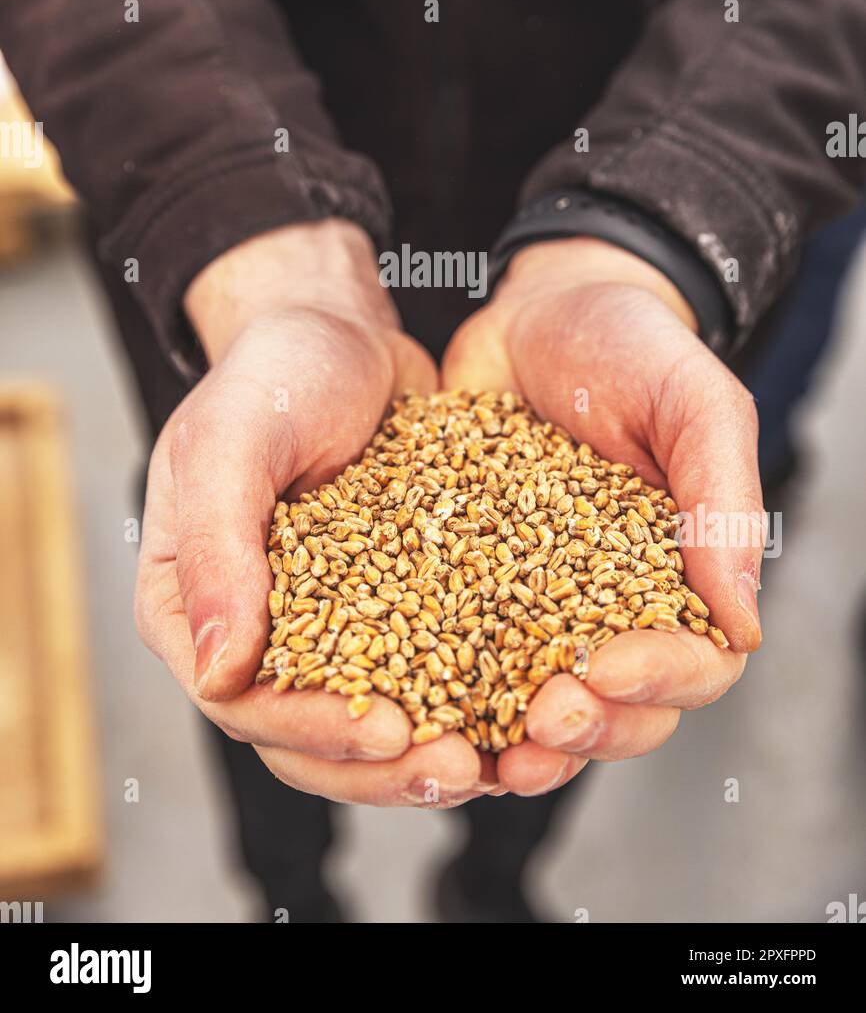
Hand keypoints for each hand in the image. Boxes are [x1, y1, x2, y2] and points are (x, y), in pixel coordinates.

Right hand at [136, 221, 489, 805]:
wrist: (339, 329)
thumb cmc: (272, 373)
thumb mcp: (231, 444)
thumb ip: (215, 551)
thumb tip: (217, 675)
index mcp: (191, 605)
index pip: (242, 702)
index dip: (312, 730)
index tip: (388, 731)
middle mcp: (254, 631)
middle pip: (307, 739)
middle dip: (382, 767)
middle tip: (459, 771)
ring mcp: (324, 625)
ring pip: (369, 721)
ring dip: (429, 754)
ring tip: (499, 762)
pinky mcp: (390, 606)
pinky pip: (423, 670)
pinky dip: (467, 700)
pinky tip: (523, 711)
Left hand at [442, 237, 763, 796]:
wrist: (538, 304)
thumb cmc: (631, 346)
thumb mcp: (694, 403)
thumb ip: (721, 503)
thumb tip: (742, 624)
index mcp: (679, 579)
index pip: (691, 667)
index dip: (656, 683)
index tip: (607, 668)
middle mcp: (609, 608)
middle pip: (617, 709)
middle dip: (586, 729)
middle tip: (543, 717)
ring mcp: (534, 604)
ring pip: (536, 705)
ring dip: (516, 741)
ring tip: (482, 753)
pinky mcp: (464, 585)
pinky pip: (455, 656)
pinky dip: (440, 692)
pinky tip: (409, 701)